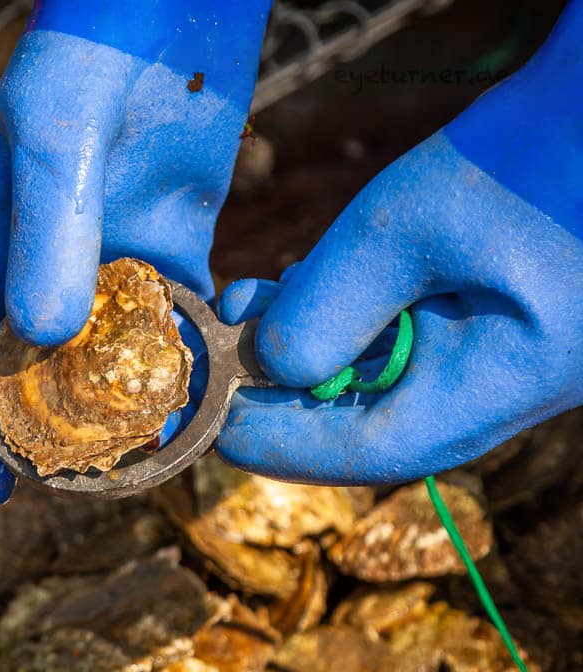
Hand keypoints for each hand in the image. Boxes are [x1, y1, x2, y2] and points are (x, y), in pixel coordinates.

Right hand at [0, 1, 270, 504]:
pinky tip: (214, 398)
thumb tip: (47, 337)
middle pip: (29, 363)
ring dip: (124, 406)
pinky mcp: (169, 235)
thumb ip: (50, 227)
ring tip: (154, 463)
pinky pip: (175, 315)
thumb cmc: (97, 42)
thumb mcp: (60, 129)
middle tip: (79, 493)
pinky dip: (189, 357)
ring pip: (105, 351)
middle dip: (47, 431)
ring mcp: (104, 247)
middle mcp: (36, 251)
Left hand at [215, 2, 582, 483]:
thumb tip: (267, 365)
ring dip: (310, 342)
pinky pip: (405, 336)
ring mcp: (502, 348)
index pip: (370, 449)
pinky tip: (311, 277)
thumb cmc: (541, 147)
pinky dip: (348, 313)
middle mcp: (505, 381)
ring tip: (257, 294)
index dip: (275, 442)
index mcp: (505, 382)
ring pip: (381, 375)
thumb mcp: (416, 224)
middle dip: (284, 383)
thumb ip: (334, 303)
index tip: (206, 418)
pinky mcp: (491, 312)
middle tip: (224, 332)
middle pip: (369, 416)